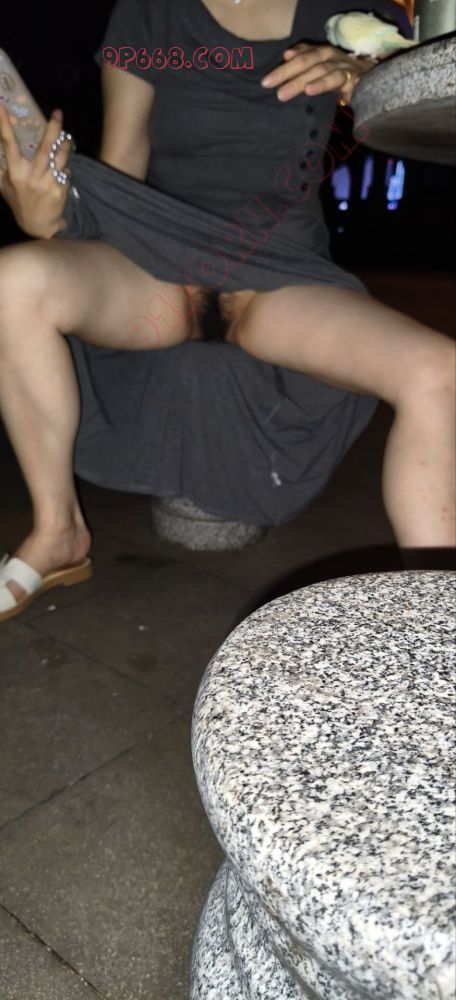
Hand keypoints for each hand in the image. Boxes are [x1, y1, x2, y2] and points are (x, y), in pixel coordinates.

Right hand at [0, 107, 71, 238]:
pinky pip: (66, 171)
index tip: (1, 105)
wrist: (38, 225)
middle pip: (45, 146)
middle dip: (54, 127)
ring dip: (65, 145)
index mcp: (15, 171)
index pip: (8, 144)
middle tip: (59, 113)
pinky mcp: (60, 190)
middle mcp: (31, 176)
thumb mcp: (4, 186)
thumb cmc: (19, 202)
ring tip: (66, 138)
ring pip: (60, 156)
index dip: (4, 124)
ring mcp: (47, 183)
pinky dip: (65, 168)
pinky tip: (61, 171)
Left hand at [261, 43, 375, 103]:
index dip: (284, 65)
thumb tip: (286, 54)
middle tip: (268, 85)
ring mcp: (343, 66)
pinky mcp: (353, 79)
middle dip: (286, 72)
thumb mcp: (322, 68)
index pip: (301, 56)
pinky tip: (309, 90)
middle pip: (307, 61)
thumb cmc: (343, 76)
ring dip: (299, 80)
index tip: (266, 81)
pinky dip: (321, 84)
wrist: (374, 82)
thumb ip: (306, 59)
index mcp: (323, 53)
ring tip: (283, 93)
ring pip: (318, 70)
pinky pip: (336, 79)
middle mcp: (332, 56)